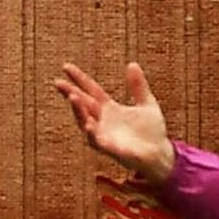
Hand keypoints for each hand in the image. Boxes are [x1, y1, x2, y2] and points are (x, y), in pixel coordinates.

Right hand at [54, 62, 177, 187]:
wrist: (160, 154)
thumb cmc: (152, 131)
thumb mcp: (146, 103)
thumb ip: (138, 86)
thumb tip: (132, 63)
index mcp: (109, 108)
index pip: (90, 90)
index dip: (79, 79)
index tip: (66, 67)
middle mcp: (102, 120)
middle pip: (82, 104)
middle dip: (70, 93)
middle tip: (58, 83)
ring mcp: (103, 134)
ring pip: (85, 121)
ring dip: (78, 110)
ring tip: (72, 96)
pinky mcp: (108, 148)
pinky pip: (96, 140)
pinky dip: (91, 132)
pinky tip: (89, 123)